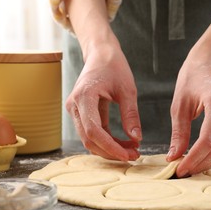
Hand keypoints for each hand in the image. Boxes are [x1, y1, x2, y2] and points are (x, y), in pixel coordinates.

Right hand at [66, 44, 141, 160]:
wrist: (101, 54)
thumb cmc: (114, 66)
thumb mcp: (127, 90)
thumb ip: (131, 114)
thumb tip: (136, 138)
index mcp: (84, 97)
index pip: (94, 131)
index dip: (110, 147)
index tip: (128, 155)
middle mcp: (74, 106)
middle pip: (89, 139)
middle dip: (111, 151)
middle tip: (134, 155)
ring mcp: (75, 110)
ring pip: (89, 139)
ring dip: (109, 148)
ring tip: (131, 150)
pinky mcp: (81, 113)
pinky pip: (92, 133)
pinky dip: (107, 141)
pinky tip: (123, 143)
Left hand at [167, 45, 210, 176]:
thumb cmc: (192, 79)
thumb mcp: (179, 105)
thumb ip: (179, 133)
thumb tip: (174, 158)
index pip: (208, 139)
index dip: (194, 158)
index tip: (179, 169)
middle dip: (201, 164)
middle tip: (183, 172)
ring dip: (208, 161)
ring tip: (190, 167)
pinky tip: (200, 157)